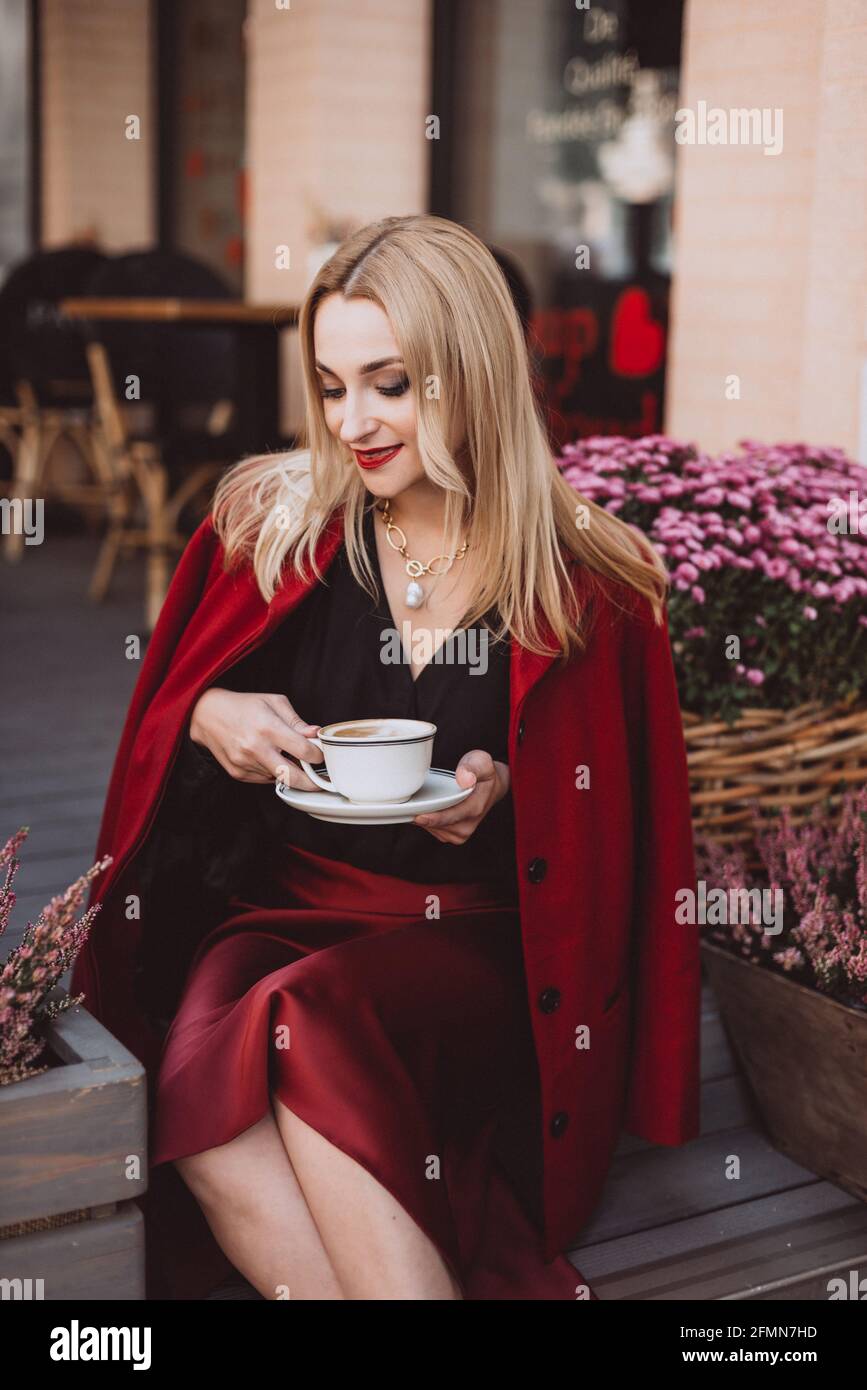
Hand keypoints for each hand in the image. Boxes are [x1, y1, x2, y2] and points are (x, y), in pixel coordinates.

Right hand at [189, 687, 323, 788]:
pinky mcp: (238, 773)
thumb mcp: (274, 702)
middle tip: (320, 781)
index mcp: (268, 728)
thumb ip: (296, 721)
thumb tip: (315, 734)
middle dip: (311, 783)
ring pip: (279, 778)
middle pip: (293, 777)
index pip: (304, 751)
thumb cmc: (243, 706)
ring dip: (288, 772)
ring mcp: (246, 763)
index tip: (321, 755)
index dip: (318, 756)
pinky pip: (264, 779)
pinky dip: (272, 772)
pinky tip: (267, 757)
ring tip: (286, 757)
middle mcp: (256, 748)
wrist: (208, 715)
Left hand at [413, 750, 509, 843]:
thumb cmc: (482, 773)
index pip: (450, 817)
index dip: (433, 818)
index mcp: (475, 809)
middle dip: (421, 814)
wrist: (491, 787)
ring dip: (421, 816)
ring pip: (431, 828)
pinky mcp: (451, 835)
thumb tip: (464, 779)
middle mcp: (467, 825)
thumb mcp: (481, 761)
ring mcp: (459, 833)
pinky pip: (430, 829)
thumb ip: (472, 767)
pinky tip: (421, 806)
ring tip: (416, 800)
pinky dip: (423, 819)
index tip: (417, 815)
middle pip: (436, 824)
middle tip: (407, 801)